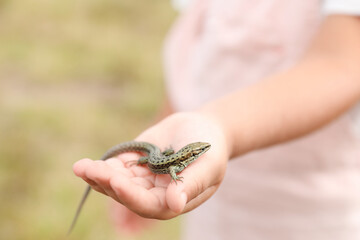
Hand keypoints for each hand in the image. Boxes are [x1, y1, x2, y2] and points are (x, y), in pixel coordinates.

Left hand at [73, 112, 228, 219]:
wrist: (203, 128)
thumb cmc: (211, 148)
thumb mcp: (207, 165)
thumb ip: (192, 183)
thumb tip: (174, 204)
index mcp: (173, 200)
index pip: (148, 204)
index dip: (130, 194)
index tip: (115, 180)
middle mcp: (154, 194)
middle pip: (127, 193)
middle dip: (107, 182)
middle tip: (89, 169)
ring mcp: (143, 179)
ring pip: (117, 182)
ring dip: (99, 176)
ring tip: (81, 167)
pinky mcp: (135, 164)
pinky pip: (116, 167)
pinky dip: (102, 166)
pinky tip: (86, 165)